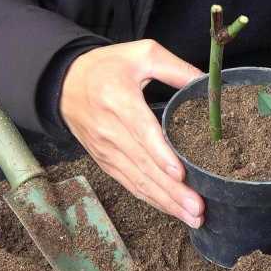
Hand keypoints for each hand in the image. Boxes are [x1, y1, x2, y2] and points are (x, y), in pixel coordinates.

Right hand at [61, 39, 204, 227]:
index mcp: (119, 100)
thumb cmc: (106, 67)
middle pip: (143, 165)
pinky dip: (150, 199)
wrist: (63, 82)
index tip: (180, 173)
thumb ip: (174, 68)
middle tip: (197, 208)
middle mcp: (110, 130)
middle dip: (172, 190)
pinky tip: (170, 210)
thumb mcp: (141, 53)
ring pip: (138, 180)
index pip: (142, 132)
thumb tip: (206, 82)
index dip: (161, 155)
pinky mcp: (105, 161)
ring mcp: (106, 150)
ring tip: (191, 216)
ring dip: (165, 201)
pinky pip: (129, 183)